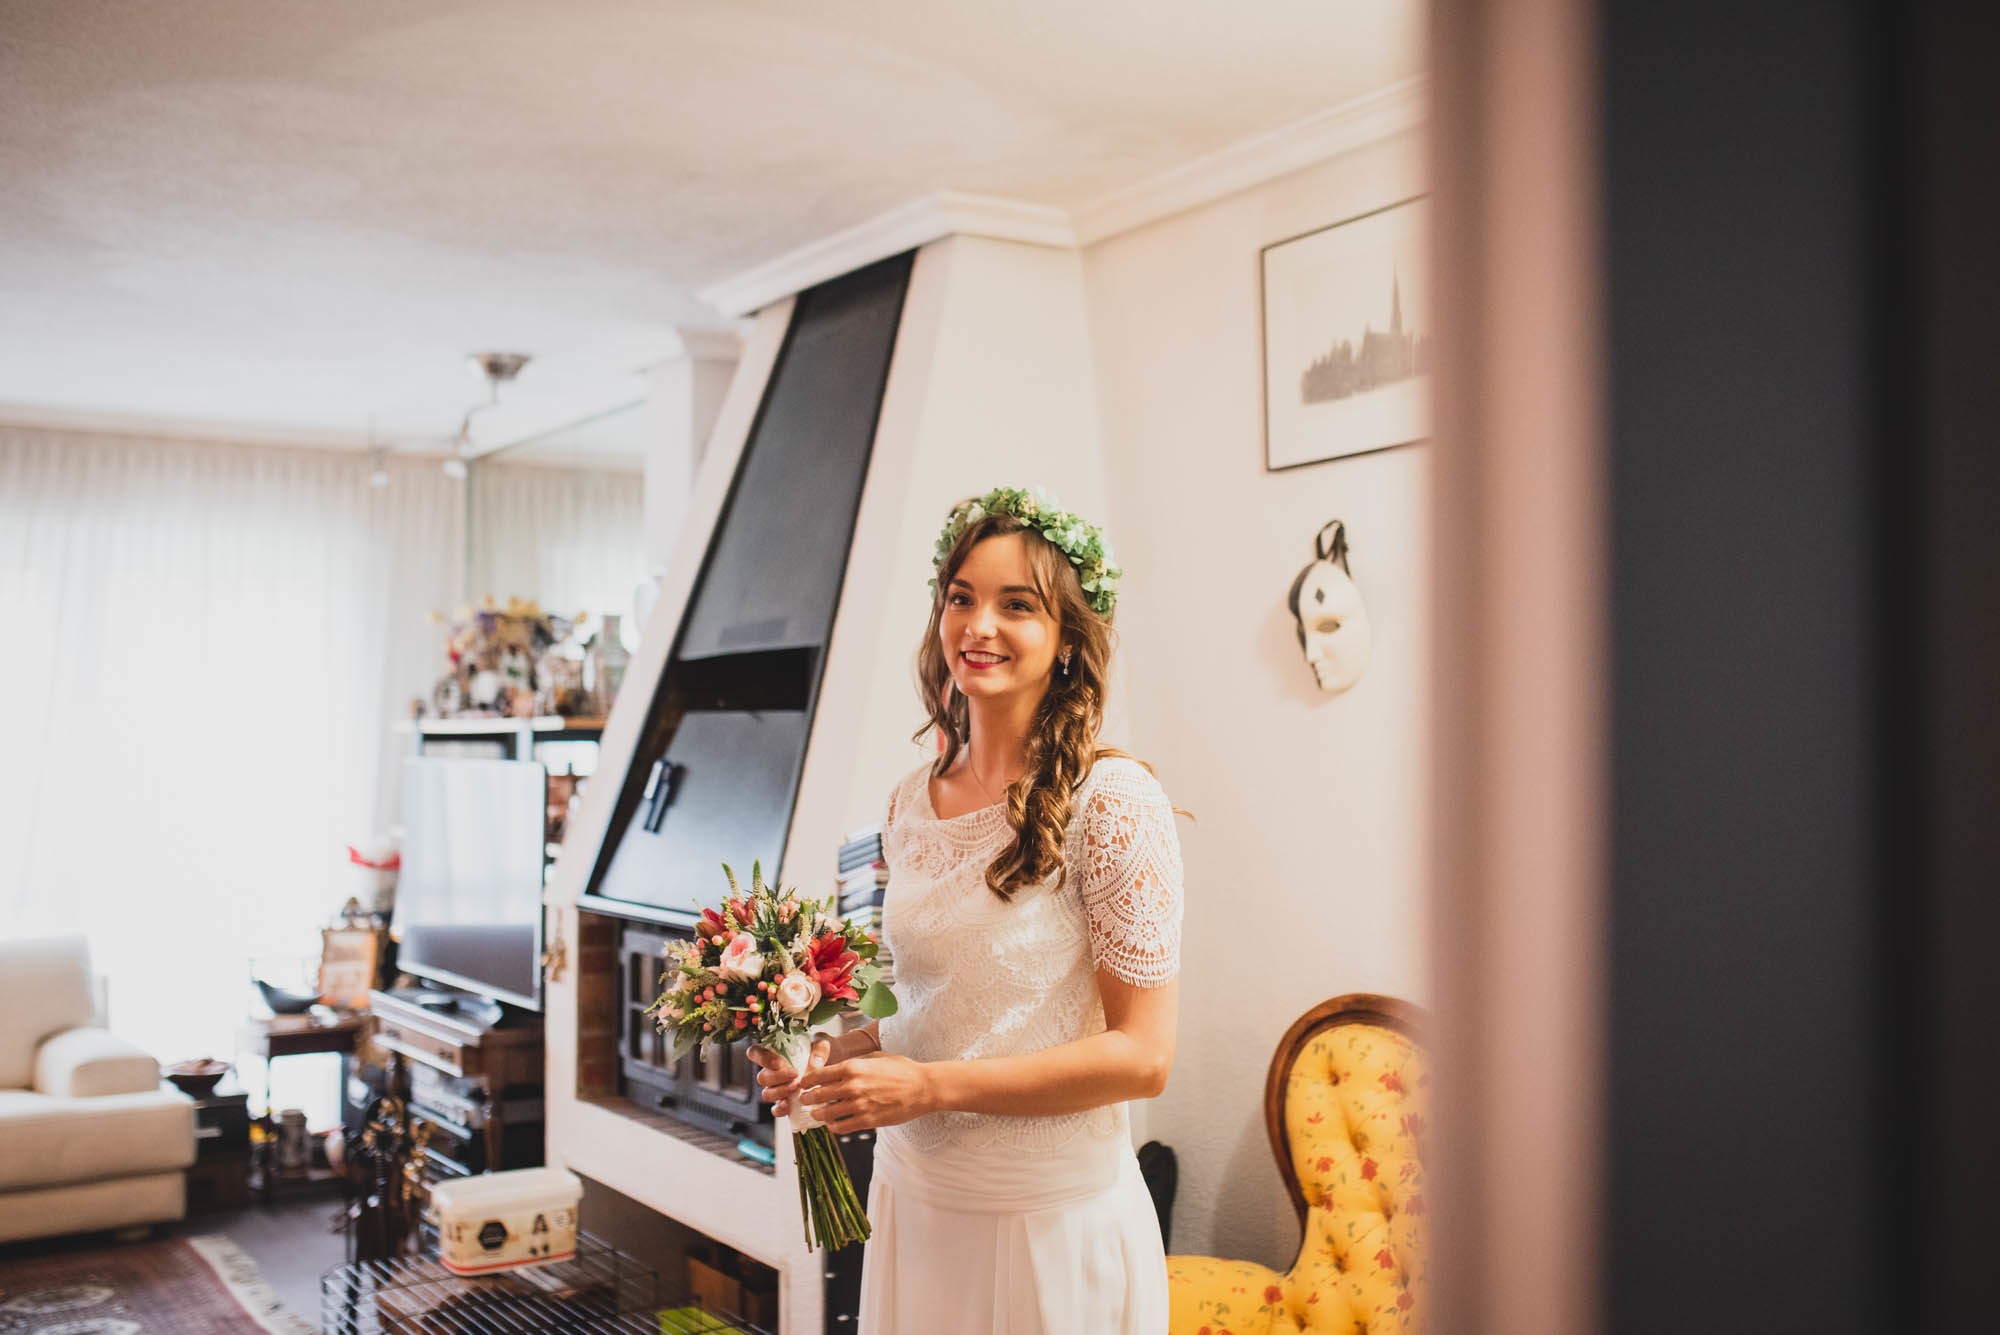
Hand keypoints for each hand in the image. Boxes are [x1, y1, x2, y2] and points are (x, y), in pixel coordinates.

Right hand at [746, 1037, 829, 1116]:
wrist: (832, 1070)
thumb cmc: (822, 1053)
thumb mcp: (823, 1043)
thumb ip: (819, 1048)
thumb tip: (815, 1063)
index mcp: (775, 1053)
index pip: (755, 1053)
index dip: (761, 1058)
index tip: (778, 1063)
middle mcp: (771, 1072)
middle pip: (762, 1077)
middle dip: (777, 1077)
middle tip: (795, 1075)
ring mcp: (777, 1089)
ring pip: (767, 1094)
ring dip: (780, 1092)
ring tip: (796, 1087)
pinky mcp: (785, 1103)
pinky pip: (775, 1110)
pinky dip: (780, 1109)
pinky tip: (790, 1104)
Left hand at [796, 1051, 934, 1132]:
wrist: (923, 1088)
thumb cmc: (901, 1070)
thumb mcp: (875, 1057)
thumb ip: (853, 1063)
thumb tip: (835, 1069)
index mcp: (852, 1067)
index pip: (817, 1075)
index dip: (806, 1081)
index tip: (803, 1084)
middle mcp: (852, 1086)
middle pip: (816, 1096)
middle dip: (807, 1099)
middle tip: (805, 1101)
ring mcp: (859, 1105)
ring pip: (826, 1114)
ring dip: (818, 1115)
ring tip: (817, 1114)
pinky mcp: (867, 1121)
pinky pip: (841, 1127)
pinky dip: (833, 1126)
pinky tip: (834, 1123)